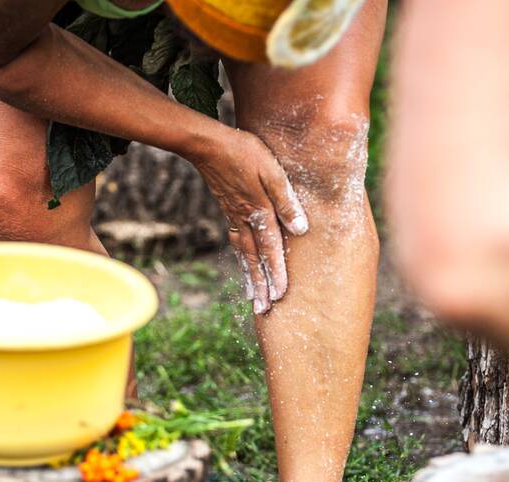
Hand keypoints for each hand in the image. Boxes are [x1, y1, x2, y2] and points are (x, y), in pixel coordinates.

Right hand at [190, 126, 308, 313]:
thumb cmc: (244, 152)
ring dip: (249, 277)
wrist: (207, 144)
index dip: (276, 273)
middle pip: (254, 260)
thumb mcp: (272, 172)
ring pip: (243, 254)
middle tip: (263, 310)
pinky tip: (243, 264)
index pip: (271, 249)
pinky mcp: (228, 210)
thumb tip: (301, 229)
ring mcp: (234, 217)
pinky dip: (240, 259)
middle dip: (260, 286)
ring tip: (252, 298)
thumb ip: (286, 200)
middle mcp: (244, 221)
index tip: (280, 297)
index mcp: (258, 213)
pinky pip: (236, 242)